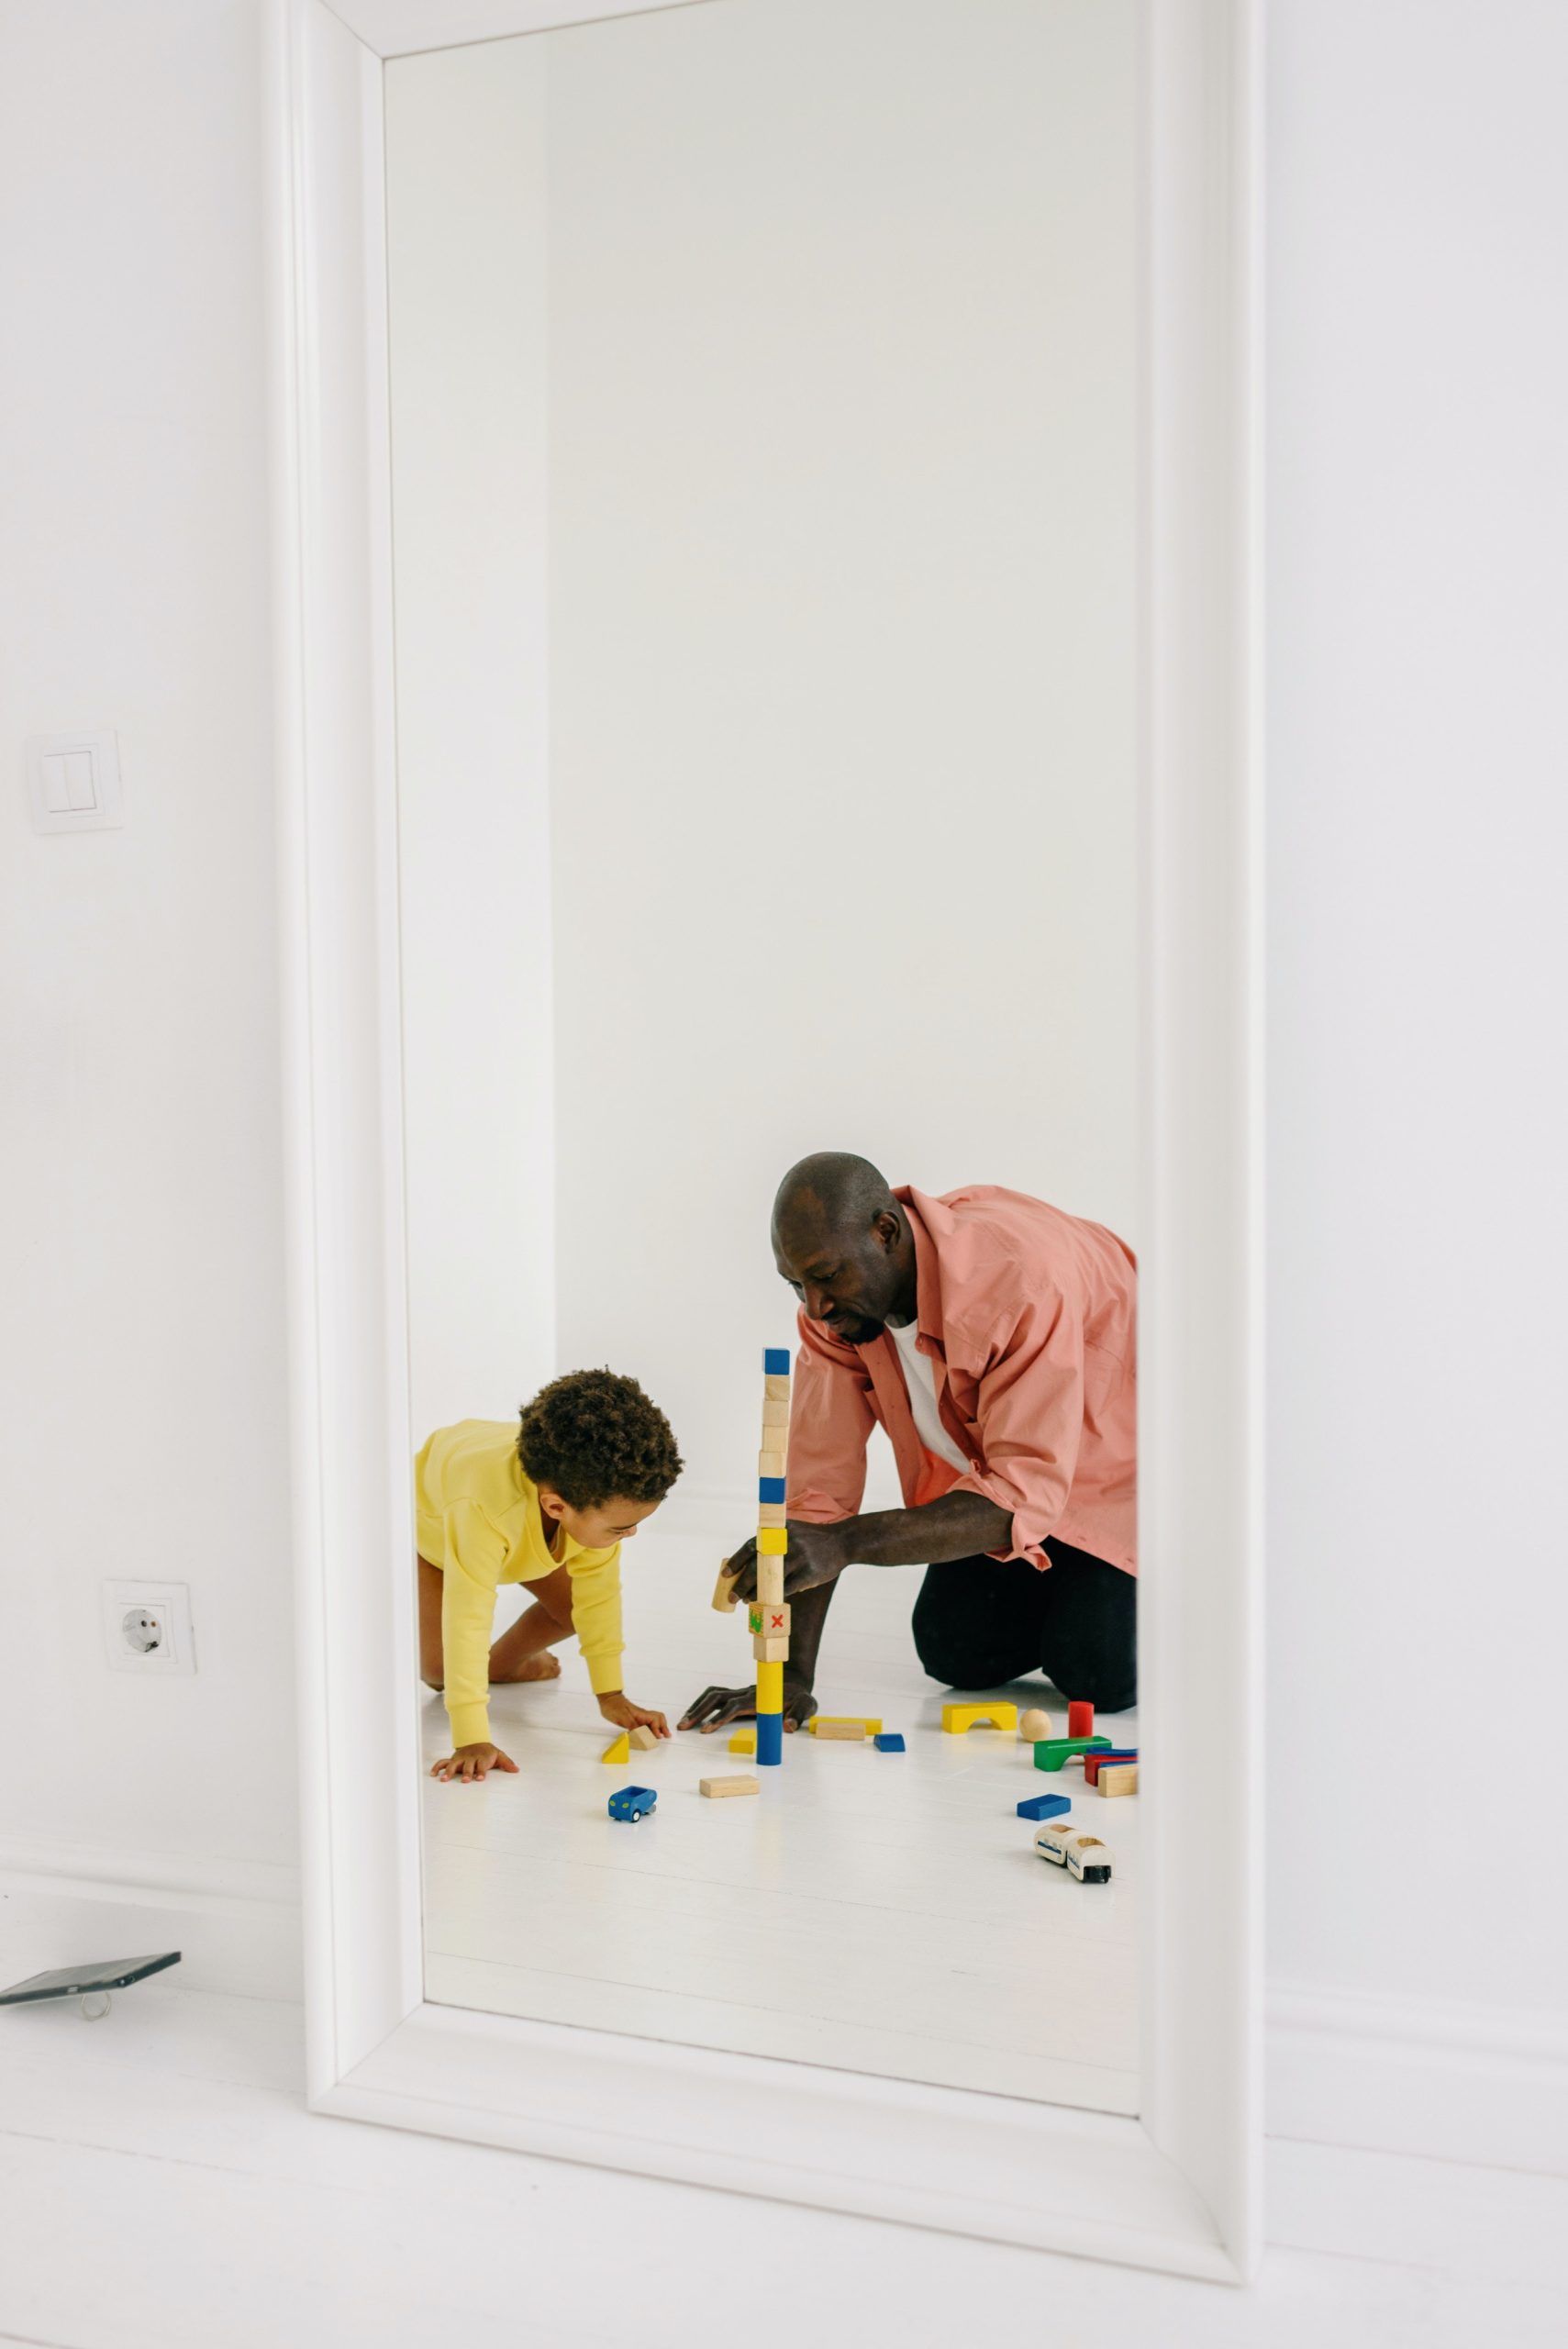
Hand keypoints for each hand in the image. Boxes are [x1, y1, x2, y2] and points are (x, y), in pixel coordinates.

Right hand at [430, 1741, 518, 1782]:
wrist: (477, 1740)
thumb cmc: (489, 1753)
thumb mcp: (499, 1755)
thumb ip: (507, 1763)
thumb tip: (517, 1770)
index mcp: (482, 1758)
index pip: (482, 1765)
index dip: (481, 1772)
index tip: (480, 1779)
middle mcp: (470, 1758)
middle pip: (467, 1765)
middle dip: (466, 1772)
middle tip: (465, 1780)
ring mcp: (460, 1758)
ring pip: (453, 1764)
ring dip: (448, 1772)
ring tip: (444, 1780)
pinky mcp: (453, 1759)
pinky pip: (442, 1762)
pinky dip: (437, 1767)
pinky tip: (433, 1774)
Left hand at [598, 1691, 670, 1738]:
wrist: (608, 1698)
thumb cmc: (613, 1706)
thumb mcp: (622, 1716)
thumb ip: (632, 1725)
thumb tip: (641, 1734)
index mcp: (640, 1714)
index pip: (654, 1720)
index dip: (657, 1729)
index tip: (658, 1737)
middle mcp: (642, 1715)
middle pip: (658, 1718)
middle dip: (663, 1727)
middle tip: (667, 1735)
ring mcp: (638, 1716)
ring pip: (653, 1721)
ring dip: (659, 1727)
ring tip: (662, 1735)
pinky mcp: (634, 1718)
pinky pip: (646, 1723)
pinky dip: (651, 1728)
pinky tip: (650, 1733)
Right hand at [677, 1669, 818, 1735]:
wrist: (795, 1683)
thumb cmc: (800, 1697)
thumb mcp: (806, 1706)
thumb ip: (797, 1716)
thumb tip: (788, 1727)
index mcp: (758, 1698)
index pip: (734, 1706)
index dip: (720, 1717)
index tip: (706, 1730)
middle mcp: (745, 1692)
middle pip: (716, 1697)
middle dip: (699, 1711)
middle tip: (684, 1726)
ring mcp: (740, 1692)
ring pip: (712, 1694)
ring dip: (696, 1707)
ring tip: (683, 1722)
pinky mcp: (737, 1695)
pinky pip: (715, 1696)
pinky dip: (701, 1703)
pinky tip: (694, 1714)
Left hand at [725, 1520, 847, 1603]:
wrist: (842, 1541)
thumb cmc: (811, 1539)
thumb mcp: (790, 1531)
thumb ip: (771, 1542)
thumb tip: (745, 1564)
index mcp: (779, 1531)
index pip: (751, 1546)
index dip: (736, 1561)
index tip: (725, 1575)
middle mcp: (787, 1542)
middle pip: (757, 1566)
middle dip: (742, 1583)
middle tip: (732, 1596)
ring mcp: (799, 1557)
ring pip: (770, 1580)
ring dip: (755, 1593)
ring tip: (746, 1601)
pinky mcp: (810, 1572)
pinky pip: (787, 1588)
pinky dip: (774, 1596)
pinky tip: (766, 1602)